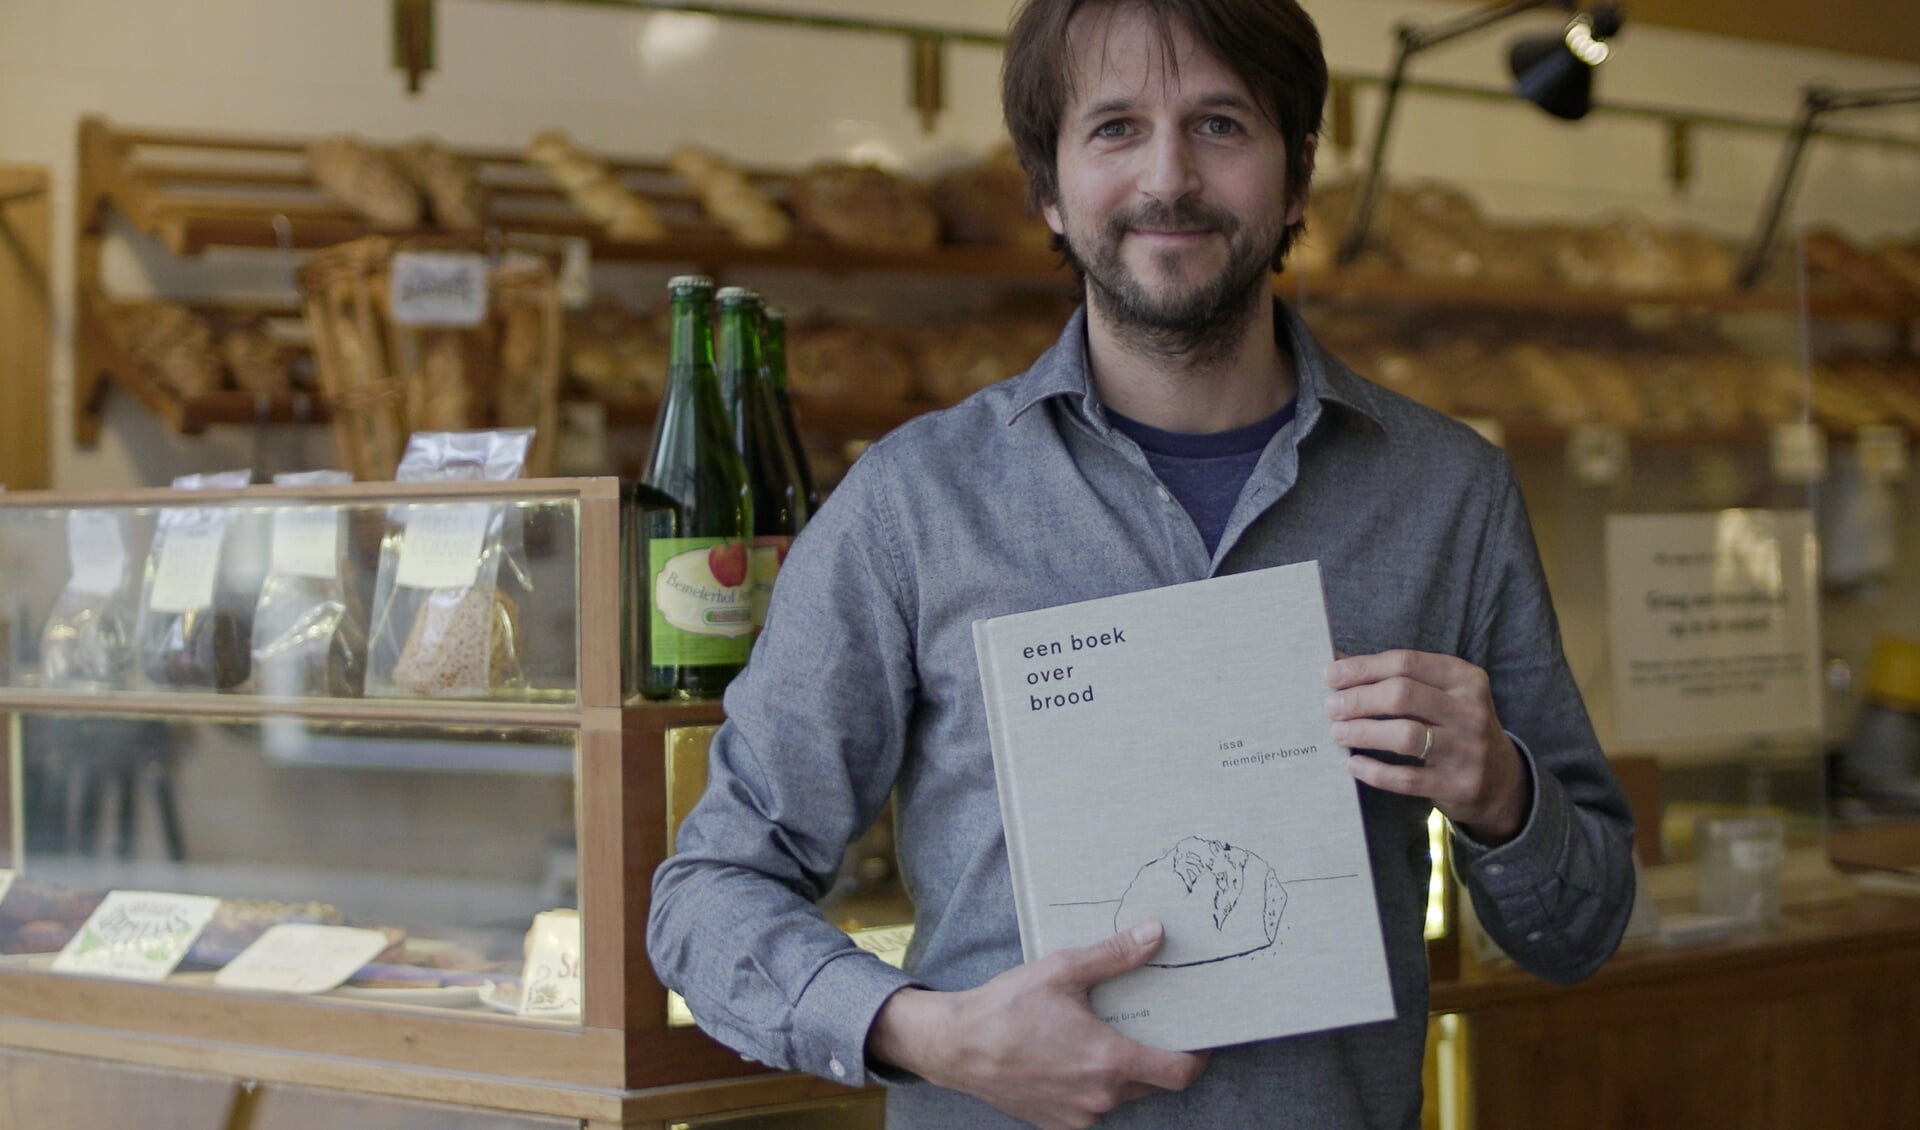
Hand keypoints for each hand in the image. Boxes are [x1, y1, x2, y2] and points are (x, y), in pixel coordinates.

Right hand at [866, 920, 1209, 1128]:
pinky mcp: (1058, 1123)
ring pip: (1121, 1095)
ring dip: (1121, 1070)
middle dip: (1155, 1056)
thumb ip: (1115, 955)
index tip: (1200, 1039)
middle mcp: (1100, 1097)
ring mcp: (1079, 1116)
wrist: (956, 1047)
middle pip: (1152, 1083)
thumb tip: (1156, 933)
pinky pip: (1092, 1106)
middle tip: (1146, 1024)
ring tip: (1101, 1035)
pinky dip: (1092, 1085)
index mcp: (1109, 1061)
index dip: (1198, 1057)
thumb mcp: (1062, 971)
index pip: (1179, 1073)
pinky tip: (1071, 1057)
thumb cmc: (1006, 1008)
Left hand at [1326, 650, 1529, 842]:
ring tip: (1338, 733)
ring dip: (1364, 732)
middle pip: (1402, 695)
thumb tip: (1338, 663)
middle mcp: (1470, 711)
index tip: (1331, 675)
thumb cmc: (1456, 728)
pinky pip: (1407, 778)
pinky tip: (1354, 764)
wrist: (1500, 781)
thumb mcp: (1442, 695)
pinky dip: (1375, 771)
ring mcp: (1467, 749)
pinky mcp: (1457, 784)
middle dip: (1359, 699)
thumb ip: (1399, 677)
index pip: (1406, 662)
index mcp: (1465, 678)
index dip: (1364, 668)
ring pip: (1405, 735)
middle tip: (1332, 707)